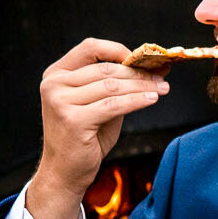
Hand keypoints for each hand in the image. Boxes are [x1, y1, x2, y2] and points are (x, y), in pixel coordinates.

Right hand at [28, 38, 165, 218]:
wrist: (66, 170)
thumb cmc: (86, 136)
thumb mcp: (99, 104)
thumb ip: (118, 85)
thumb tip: (156, 68)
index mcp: (56, 74)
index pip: (89, 47)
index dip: (118, 49)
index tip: (143, 59)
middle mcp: (54, 85)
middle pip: (106, 69)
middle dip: (139, 72)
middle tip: (162, 76)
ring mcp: (61, 102)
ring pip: (112, 86)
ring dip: (142, 86)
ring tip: (163, 88)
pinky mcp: (73, 120)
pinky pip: (114, 105)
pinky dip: (137, 100)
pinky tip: (153, 98)